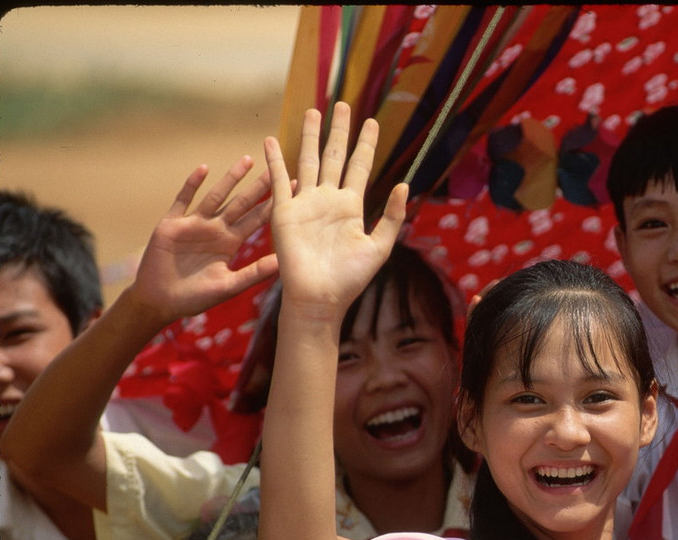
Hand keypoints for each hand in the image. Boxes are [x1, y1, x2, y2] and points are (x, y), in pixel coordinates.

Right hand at [128, 157, 277, 325]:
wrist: (160, 301)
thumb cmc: (195, 298)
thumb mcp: (229, 285)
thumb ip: (254, 273)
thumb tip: (284, 262)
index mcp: (231, 243)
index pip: (257, 220)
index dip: (274, 205)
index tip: (293, 189)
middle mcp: (216, 229)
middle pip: (241, 203)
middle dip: (258, 186)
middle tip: (276, 166)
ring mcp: (194, 224)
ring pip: (216, 196)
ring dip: (231, 179)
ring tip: (247, 160)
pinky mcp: (173, 223)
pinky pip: (184, 200)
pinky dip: (193, 184)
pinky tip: (204, 168)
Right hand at [264, 101, 407, 317]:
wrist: (320, 296)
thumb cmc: (350, 278)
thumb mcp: (379, 246)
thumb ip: (393, 216)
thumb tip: (405, 185)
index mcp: (351, 207)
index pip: (360, 166)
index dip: (366, 144)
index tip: (372, 122)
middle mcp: (328, 200)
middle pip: (334, 156)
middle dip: (339, 131)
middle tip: (342, 104)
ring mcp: (306, 203)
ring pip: (308, 160)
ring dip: (310, 136)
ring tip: (313, 111)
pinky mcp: (285, 212)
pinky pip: (279, 180)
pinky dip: (275, 160)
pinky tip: (271, 140)